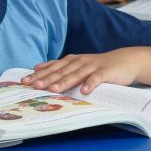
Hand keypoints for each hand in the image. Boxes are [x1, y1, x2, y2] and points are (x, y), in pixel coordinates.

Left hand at [20, 50, 140, 93]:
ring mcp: (92, 66)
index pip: (52, 68)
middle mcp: (79, 61)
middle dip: (47, 78)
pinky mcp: (106, 72)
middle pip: (61, 71)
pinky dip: (90, 84)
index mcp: (71, 60)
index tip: (25, 81)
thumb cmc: (97, 66)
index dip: (38, 74)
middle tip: (34, 85)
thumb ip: (59, 66)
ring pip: (76, 74)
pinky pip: (97, 78)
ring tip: (54, 89)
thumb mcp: (77, 65)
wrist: (124, 60)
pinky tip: (84, 91)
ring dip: (65, 82)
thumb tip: (38, 68)